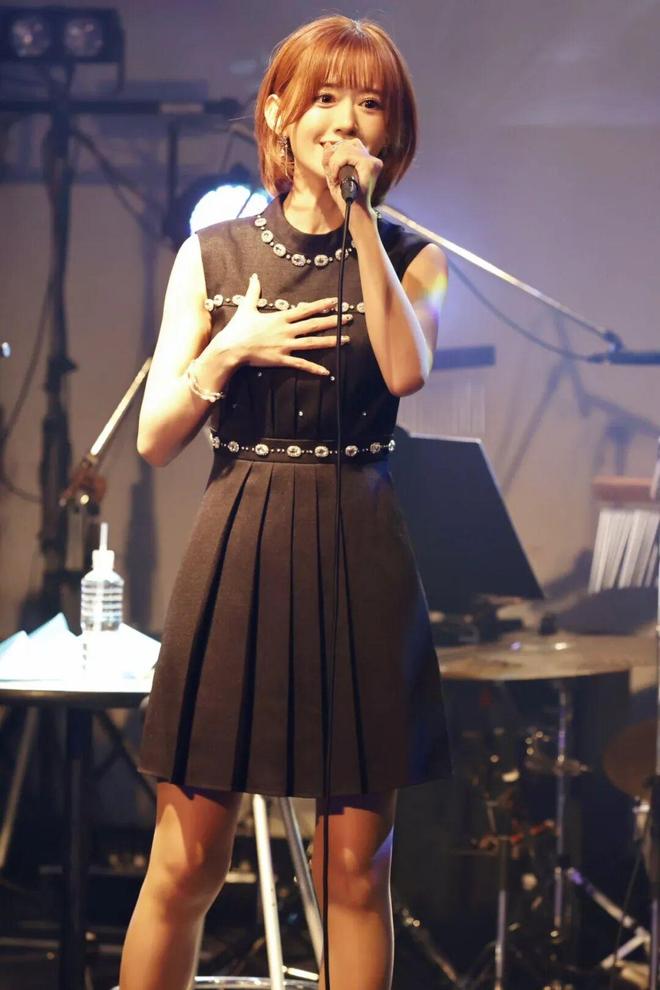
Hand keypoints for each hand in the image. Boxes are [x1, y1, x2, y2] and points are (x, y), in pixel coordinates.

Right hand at [204, 273, 351, 377]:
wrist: (231, 348)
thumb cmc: (238, 328)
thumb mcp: (247, 307)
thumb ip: (253, 292)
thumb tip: (253, 276)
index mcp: (280, 317)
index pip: (306, 309)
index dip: (322, 305)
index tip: (335, 301)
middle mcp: (286, 331)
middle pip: (314, 325)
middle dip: (333, 321)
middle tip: (349, 318)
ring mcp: (285, 346)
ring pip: (312, 343)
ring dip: (330, 341)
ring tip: (346, 340)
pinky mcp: (282, 359)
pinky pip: (301, 364)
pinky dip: (314, 368)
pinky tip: (327, 371)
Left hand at [322, 139, 382, 218]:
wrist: (354, 213)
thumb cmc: (346, 198)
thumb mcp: (334, 176)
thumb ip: (330, 160)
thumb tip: (327, 144)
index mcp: (366, 161)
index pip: (349, 144)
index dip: (336, 153)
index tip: (333, 171)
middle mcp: (372, 159)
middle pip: (347, 143)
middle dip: (334, 157)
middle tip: (333, 175)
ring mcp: (373, 162)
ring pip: (346, 148)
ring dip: (334, 163)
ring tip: (335, 178)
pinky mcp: (370, 165)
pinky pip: (347, 155)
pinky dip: (337, 165)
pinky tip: (337, 178)